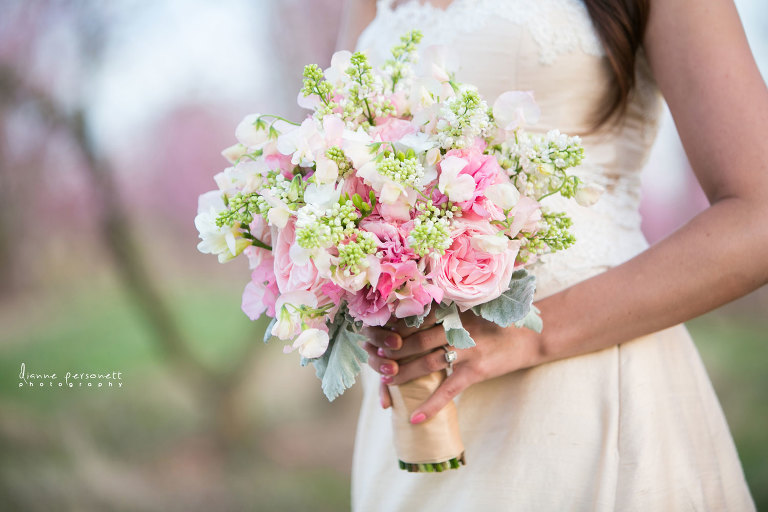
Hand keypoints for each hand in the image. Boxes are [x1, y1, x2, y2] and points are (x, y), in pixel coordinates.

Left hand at [364, 310, 542, 423]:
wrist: (530, 336)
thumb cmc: (495, 324)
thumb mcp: (468, 311)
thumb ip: (442, 314)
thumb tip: (408, 323)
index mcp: (451, 311)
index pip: (413, 320)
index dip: (392, 331)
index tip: (376, 338)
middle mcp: (456, 327)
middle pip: (414, 341)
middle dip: (392, 353)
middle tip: (376, 361)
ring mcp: (467, 349)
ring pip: (427, 363)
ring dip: (404, 375)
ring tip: (388, 382)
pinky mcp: (477, 371)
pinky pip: (449, 390)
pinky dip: (431, 404)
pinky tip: (415, 417)